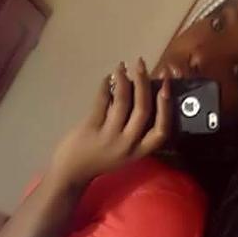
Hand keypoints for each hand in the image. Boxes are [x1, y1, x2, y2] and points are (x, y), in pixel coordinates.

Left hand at [50, 57, 170, 186]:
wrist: (71, 172)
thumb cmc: (100, 158)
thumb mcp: (124, 151)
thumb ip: (135, 130)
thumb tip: (144, 92)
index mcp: (138, 151)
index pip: (161, 130)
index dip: (166, 107)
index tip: (165, 86)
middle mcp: (126, 145)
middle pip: (143, 110)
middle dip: (144, 83)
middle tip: (142, 64)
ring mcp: (108, 137)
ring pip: (122, 101)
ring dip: (124, 79)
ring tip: (123, 66)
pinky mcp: (90, 128)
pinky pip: (102, 100)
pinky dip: (106, 85)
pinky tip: (108, 77)